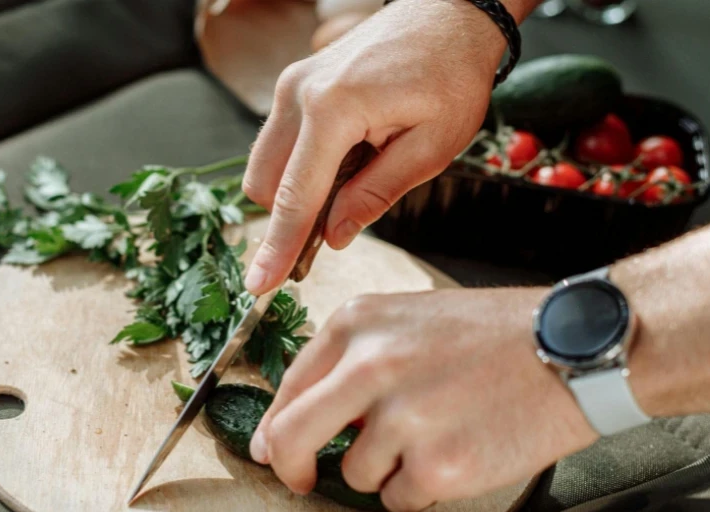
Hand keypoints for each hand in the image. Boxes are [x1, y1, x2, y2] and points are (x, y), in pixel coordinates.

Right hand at [242, 0, 508, 294]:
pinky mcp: (296, 83)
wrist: (449, 16)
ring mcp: (292, 85)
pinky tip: (343, 165)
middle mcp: (298, 94)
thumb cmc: (450, 76)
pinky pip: (279, 141)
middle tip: (329, 237)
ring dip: (294, 192)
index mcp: (333, 110)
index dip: (278, 248)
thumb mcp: (430, 147)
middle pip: (265, 184)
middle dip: (287, 220)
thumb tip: (334, 235)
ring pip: (266, 164)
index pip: (295, 197)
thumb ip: (376, 193)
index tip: (259, 286)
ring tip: (349, 190)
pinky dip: (300, 167)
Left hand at [249, 289, 598, 511]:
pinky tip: (457, 453)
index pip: (288, 388)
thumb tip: (300, 418)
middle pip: (290, 439)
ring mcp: (403, 418)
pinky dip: (421, 489)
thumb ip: (352, 361)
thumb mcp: (410, 319)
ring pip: (355, 474)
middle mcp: (371, 366)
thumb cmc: (494, 334)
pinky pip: (399, 499)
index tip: (276, 448)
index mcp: (359, 323)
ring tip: (436, 436)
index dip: (276, 428)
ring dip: (385, 470)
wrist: (571, 348)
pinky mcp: (438, 465)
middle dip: (290, 468)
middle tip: (303, 480)